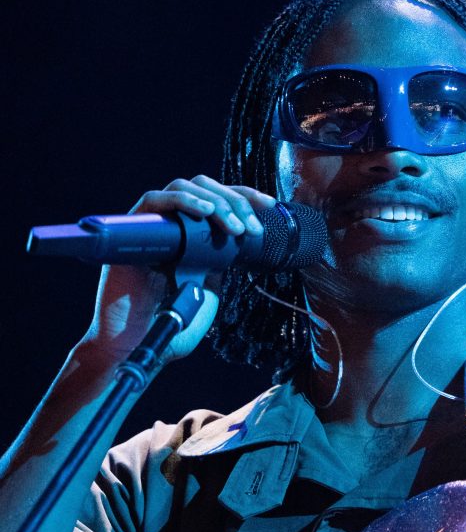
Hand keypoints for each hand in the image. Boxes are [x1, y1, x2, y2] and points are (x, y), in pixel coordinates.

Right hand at [80, 175, 276, 365]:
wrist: (139, 345)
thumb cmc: (173, 324)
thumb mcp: (208, 290)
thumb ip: (219, 263)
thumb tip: (241, 240)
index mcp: (194, 237)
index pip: (220, 200)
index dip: (245, 197)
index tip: (270, 207)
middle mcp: (172, 225)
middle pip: (205, 187)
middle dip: (235, 202)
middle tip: (250, 229)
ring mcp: (151, 226)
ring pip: (183, 186)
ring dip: (216, 201)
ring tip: (234, 228)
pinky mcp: (130, 231)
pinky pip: (153, 200)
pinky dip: (182, 200)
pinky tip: (205, 212)